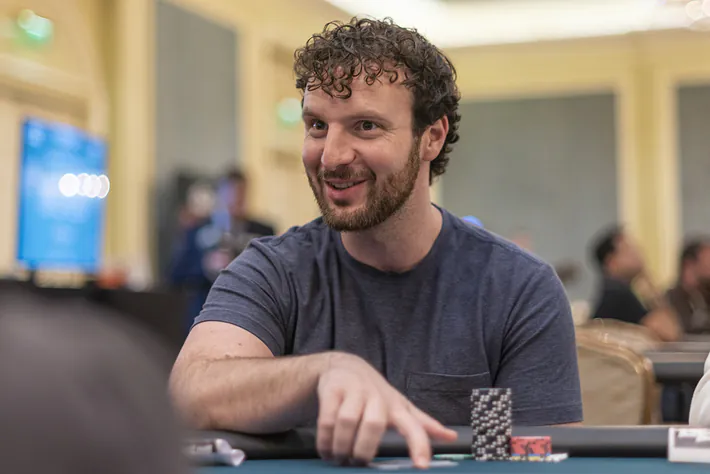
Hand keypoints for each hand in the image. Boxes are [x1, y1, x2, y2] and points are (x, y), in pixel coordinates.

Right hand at [316, 353, 456, 467]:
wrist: (344, 366)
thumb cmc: (375, 393)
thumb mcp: (400, 406)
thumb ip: (422, 423)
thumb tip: (451, 437)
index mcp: (396, 406)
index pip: (413, 425)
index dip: (419, 444)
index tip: (422, 466)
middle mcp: (377, 397)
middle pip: (374, 424)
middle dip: (364, 449)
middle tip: (357, 462)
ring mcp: (354, 391)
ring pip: (348, 422)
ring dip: (342, 446)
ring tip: (339, 458)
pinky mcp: (333, 389)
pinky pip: (327, 419)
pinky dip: (326, 439)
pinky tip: (326, 449)